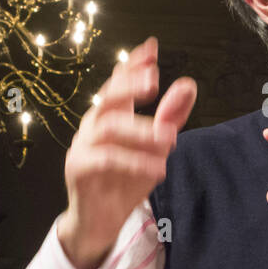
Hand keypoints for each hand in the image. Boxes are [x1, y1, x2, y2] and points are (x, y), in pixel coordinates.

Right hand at [58, 36, 196, 268]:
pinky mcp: (79, 169)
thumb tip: (188, 83)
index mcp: (111, 115)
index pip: (120, 82)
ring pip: (108, 127)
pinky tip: (157, 169)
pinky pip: (106, 160)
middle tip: (154, 80)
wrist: (101, 220)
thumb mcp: (155, 147)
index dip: (133, 64)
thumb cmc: (125, 179)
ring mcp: (83, 146)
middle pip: (108, 97)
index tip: (152, 47)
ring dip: (141, 131)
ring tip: (170, 140)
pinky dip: (134, 163)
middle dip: (129, 84)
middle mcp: (94, 125)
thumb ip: (170, 117)